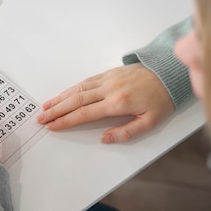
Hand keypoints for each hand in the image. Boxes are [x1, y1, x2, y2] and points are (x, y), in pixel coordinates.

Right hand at [36, 63, 174, 142]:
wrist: (169, 72)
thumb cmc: (161, 99)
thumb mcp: (151, 122)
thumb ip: (127, 132)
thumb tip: (105, 138)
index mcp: (118, 103)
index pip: (85, 114)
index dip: (66, 121)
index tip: (52, 127)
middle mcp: (108, 89)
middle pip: (75, 101)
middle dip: (56, 111)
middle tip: (41, 119)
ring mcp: (107, 79)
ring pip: (77, 89)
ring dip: (59, 99)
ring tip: (45, 107)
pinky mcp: (108, 73)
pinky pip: (84, 82)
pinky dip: (70, 89)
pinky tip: (61, 95)